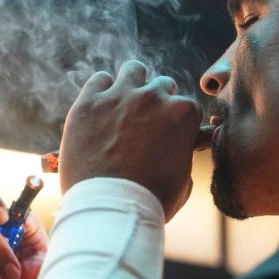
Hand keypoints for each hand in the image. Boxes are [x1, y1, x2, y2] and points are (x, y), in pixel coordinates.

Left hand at [59, 60, 200, 220]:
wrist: (109, 208)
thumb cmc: (150, 199)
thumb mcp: (183, 177)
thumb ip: (186, 151)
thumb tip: (189, 141)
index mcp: (182, 113)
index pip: (187, 106)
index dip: (178, 121)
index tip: (169, 132)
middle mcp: (153, 97)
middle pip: (162, 85)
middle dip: (157, 102)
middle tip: (146, 123)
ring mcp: (119, 96)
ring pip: (133, 70)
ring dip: (133, 84)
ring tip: (125, 104)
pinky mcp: (88, 102)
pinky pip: (99, 78)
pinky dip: (102, 89)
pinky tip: (101, 107)